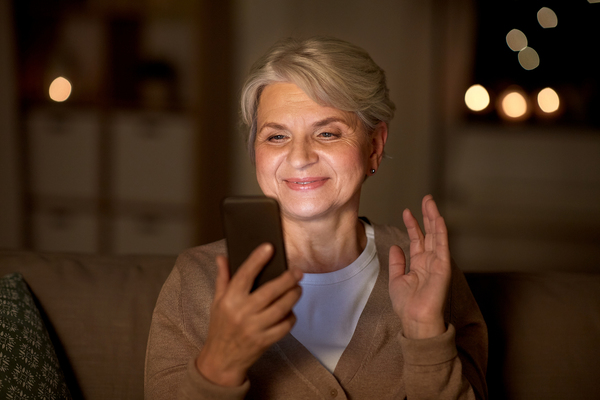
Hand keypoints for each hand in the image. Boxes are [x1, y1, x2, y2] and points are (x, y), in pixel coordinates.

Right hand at [196, 243, 302, 385]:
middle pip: (270, 291)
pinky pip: (285, 325)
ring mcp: (254, 328)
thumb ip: (222, 278)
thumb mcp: (217, 302)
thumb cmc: (220, 327)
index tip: (269, 247)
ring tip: (297, 288)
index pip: (244, 275)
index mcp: (229, 300)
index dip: (257, 260)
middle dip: (288, 279)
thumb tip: (222, 257)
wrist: (221, 360)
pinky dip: (291, 316)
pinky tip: (290, 310)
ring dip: (293, 295)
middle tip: (297, 271)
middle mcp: (242, 313)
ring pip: (281, 307)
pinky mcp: (265, 341)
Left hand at [388, 195, 450, 338]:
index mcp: (419, 264)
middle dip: (427, 216)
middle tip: (425, 199)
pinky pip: (443, 246)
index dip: (413, 225)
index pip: (417, 239)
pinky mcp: (443, 267)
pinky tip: (438, 219)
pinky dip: (441, 232)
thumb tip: (396, 246)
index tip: (407, 211)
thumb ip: (397, 262)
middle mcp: (429, 261)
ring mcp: (437, 263)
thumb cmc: (406, 304)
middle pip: (429, 233)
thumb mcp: (396, 279)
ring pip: (437, 235)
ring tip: (430, 202)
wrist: (415, 319)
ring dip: (434, 218)